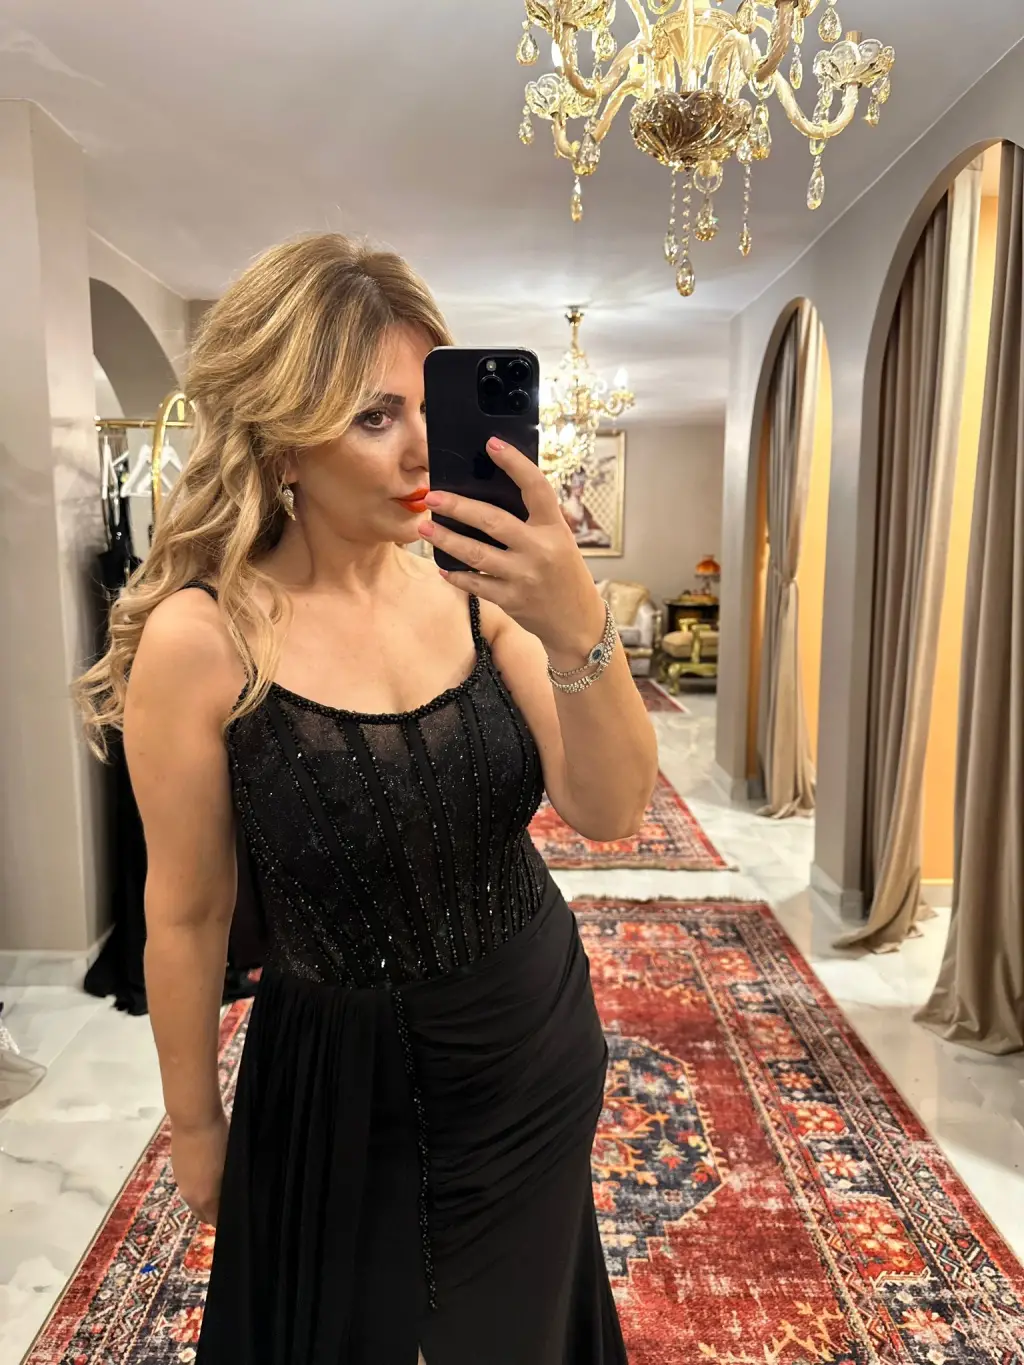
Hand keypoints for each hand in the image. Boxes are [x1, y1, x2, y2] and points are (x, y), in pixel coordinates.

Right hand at [171, 1111, 228, 1226]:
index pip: (215, 1222)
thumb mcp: (230, 1165)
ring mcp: (180, 1182)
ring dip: (205, 1198)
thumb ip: (229, 1187)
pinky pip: (188, 1186)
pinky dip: (197, 1185)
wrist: (193, 1118)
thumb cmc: (218, 1139)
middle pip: (202, 1215)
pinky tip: (208, 1170)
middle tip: (229, 1201)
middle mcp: (189, 1196)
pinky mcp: (177, 1169)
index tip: (237, 1213)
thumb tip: (233, 1196)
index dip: (226, 1220)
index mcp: (204, 1198)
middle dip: (214, 1213)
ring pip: (194, 1200)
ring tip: (220, 1184)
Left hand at [419, 438, 605, 665]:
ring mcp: (524, 576)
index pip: (536, 487)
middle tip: (433, 497)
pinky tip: (443, 566)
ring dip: (446, 540)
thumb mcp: (560, 541)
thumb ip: (534, 521)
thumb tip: (491, 493)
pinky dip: (457, 575)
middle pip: (492, 520)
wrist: (577, 621)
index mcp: (555, 528)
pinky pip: (475, 583)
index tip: (492, 444)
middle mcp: (540, 550)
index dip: (514, 463)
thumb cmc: (565, 574)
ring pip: (476, 554)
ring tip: (426, 529)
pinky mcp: (511, 600)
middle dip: (458, 507)